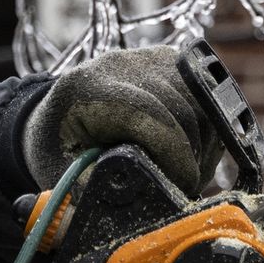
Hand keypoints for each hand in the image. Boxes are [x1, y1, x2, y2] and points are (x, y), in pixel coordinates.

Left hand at [21, 45, 224, 196]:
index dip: (174, 155)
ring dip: (203, 143)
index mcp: (87, 88)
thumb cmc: (58, 150)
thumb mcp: (64, 175)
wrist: (57, 117)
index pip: (149, 115)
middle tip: (186, 188)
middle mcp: (119, 64)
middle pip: (180, 108)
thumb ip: (97, 190)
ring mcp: (147, 58)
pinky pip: (205, 96)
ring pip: (201, 101)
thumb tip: (139, 204)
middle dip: (192, 155)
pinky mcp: (170, 61)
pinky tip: (192, 153)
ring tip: (188, 173)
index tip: (182, 185)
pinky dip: (207, 128)